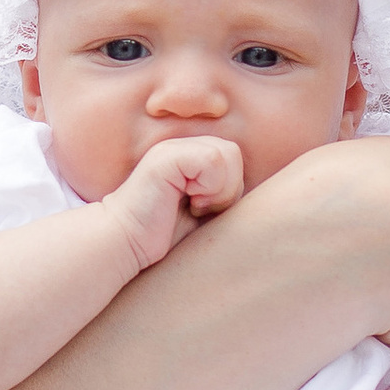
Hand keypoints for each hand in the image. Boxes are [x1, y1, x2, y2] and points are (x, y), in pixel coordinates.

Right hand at [107, 131, 245, 269]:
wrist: (123, 244)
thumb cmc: (162, 236)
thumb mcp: (204, 212)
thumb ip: (224, 194)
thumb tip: (265, 196)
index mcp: (190, 155)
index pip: (234, 159)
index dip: (229, 190)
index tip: (203, 212)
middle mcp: (181, 145)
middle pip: (234, 154)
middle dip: (226, 190)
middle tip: (198, 210)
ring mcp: (172, 147)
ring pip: (227, 155)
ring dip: (217, 190)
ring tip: (192, 206)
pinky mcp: (166, 157)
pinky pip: (212, 161)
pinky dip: (207, 188)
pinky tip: (184, 202)